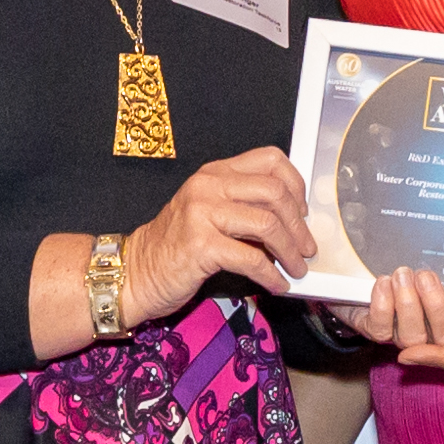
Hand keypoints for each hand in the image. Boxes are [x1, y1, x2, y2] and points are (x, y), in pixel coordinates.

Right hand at [119, 149, 316, 320]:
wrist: (137, 271)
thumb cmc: (176, 246)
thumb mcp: (210, 212)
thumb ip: (244, 206)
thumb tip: (293, 222)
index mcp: (215, 173)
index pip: (271, 159)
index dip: (296, 185)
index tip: (302, 212)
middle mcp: (208, 186)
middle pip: (275, 192)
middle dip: (299, 225)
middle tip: (306, 248)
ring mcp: (202, 213)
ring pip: (267, 223)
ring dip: (290, 251)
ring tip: (296, 269)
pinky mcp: (200, 245)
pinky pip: (251, 258)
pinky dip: (271, 275)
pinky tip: (276, 284)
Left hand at [342, 265, 443, 356]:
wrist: (365, 274)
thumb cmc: (412, 269)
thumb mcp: (436, 263)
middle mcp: (435, 336)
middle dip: (437, 307)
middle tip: (425, 277)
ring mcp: (407, 337)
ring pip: (413, 336)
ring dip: (407, 304)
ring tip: (402, 275)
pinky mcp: (379, 333)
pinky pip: (382, 330)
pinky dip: (382, 305)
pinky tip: (384, 283)